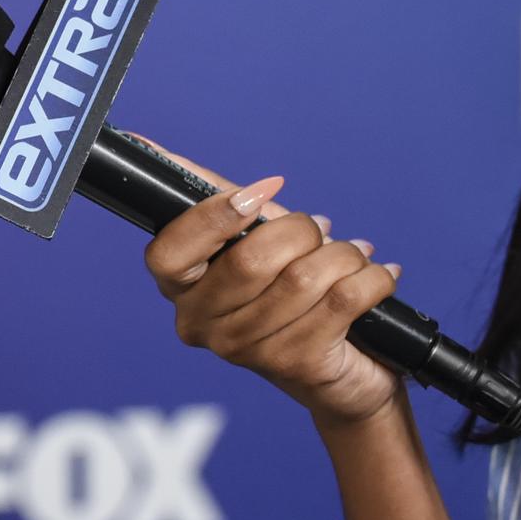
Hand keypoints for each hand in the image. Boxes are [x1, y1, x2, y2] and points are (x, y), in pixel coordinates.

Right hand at [135, 140, 406, 429]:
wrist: (342, 376)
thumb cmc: (289, 294)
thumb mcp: (247, 240)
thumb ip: (209, 196)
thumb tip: (143, 144)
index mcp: (179, 290)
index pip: (168, 254)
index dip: (214, 217)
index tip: (262, 192)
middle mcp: (202, 325)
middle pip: (251, 260)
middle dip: (301, 231)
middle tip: (319, 230)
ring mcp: (247, 351)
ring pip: (305, 277)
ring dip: (344, 255)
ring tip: (352, 256)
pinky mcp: (298, 365)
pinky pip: (345, 299)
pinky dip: (373, 277)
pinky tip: (378, 275)